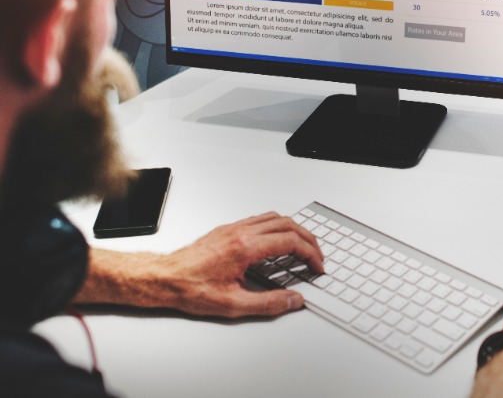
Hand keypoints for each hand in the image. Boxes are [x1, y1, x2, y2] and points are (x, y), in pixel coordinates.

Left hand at [78, 212, 324, 317]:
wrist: (163, 278)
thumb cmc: (190, 288)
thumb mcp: (233, 305)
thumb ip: (268, 303)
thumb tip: (293, 300)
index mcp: (245, 248)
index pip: (290, 242)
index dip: (310, 254)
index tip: (317, 266)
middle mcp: (241, 232)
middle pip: (288, 225)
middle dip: (308, 240)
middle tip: (317, 256)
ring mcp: (234, 228)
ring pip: (275, 218)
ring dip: (295, 230)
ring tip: (304, 246)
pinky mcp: (228, 229)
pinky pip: (260, 219)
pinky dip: (278, 226)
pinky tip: (279, 240)